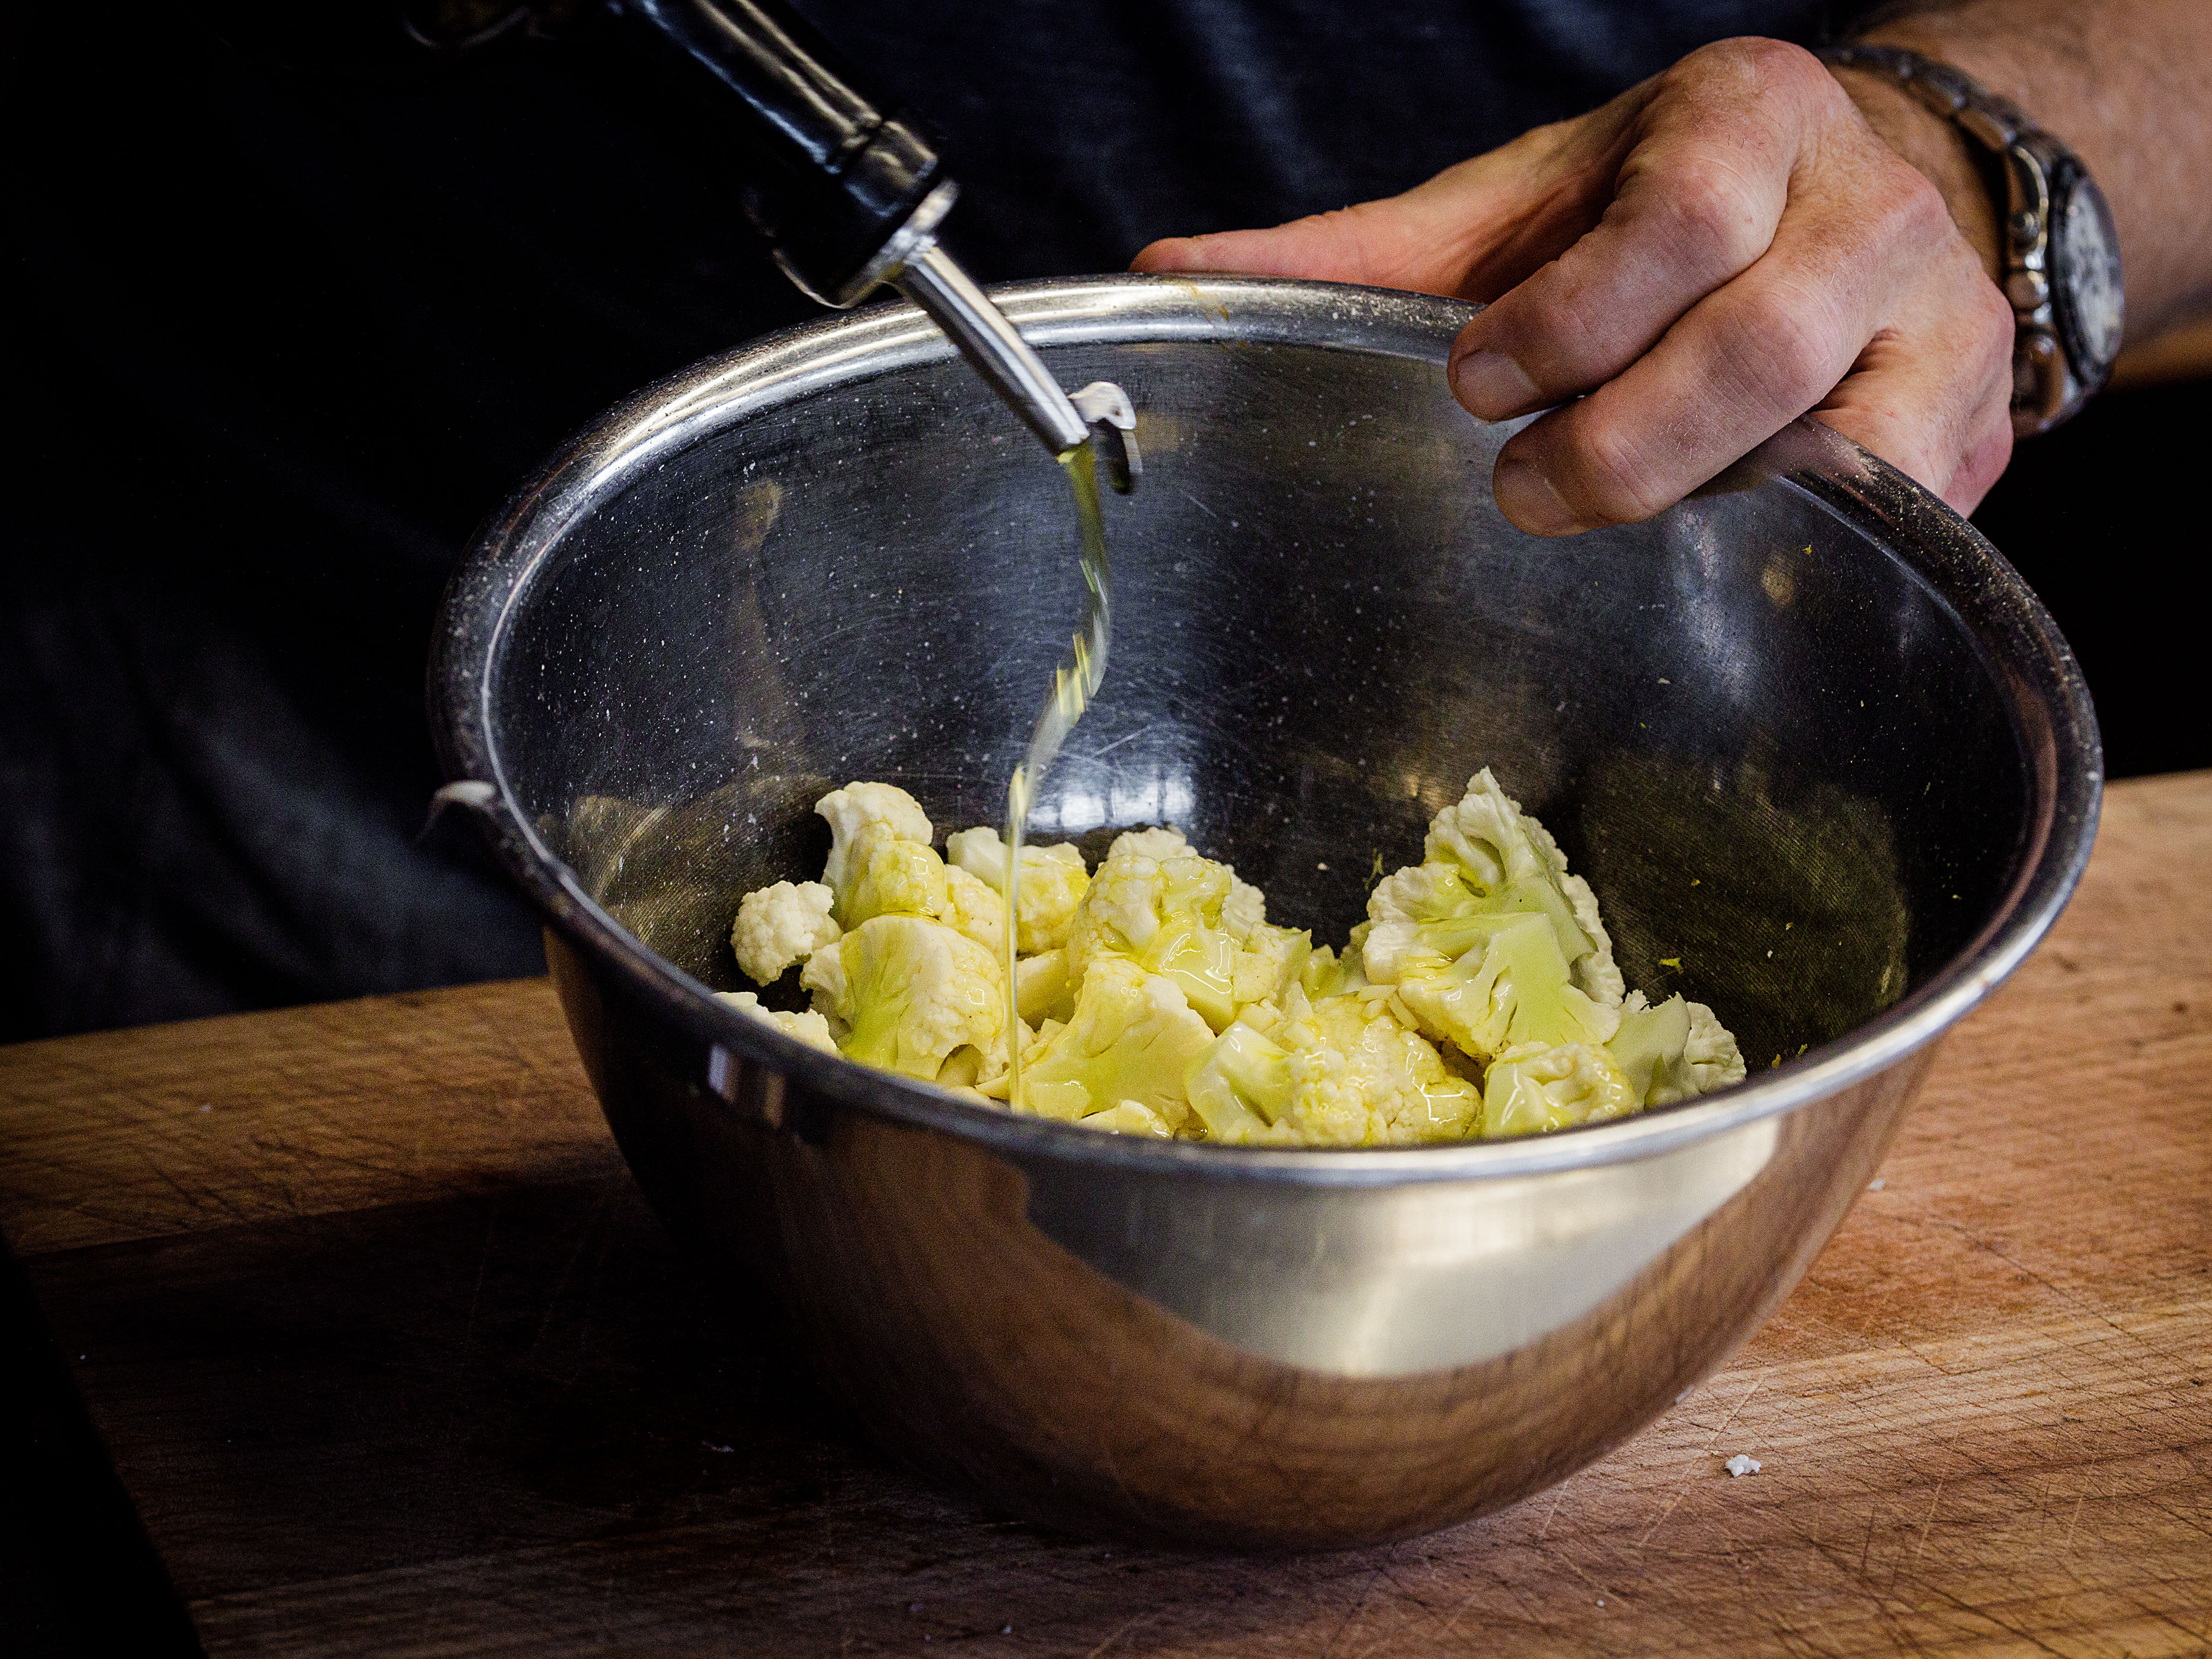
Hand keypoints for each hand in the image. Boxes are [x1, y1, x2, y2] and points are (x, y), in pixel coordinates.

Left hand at [1132, 38, 2016, 535]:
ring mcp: (1938, 312)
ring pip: (1844, 443)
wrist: (1833, 197)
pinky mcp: (1971, 412)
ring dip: (1707, 498)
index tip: (1476, 385)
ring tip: (1608, 509)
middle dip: (1624, 441)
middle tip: (1525, 488)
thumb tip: (1172, 272)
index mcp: (1744, 115)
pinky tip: (1726, 537)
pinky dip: (1807, 542)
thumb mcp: (1506, 211)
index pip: (1677, 219)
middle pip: (1760, 344)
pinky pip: (1902, 508)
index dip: (1572, 320)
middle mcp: (1863, 199)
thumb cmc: (1644, 216)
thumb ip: (1357, 254)